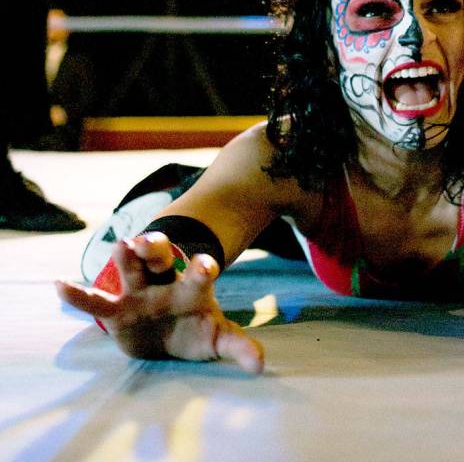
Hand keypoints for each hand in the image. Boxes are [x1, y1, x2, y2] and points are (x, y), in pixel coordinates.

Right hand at [56, 233, 263, 373]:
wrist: (169, 332)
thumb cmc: (197, 329)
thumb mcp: (217, 338)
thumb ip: (238, 346)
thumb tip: (261, 364)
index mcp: (193, 286)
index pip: (198, 272)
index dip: (201, 267)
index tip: (205, 265)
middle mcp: (164, 281)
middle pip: (160, 258)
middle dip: (155, 247)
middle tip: (150, 241)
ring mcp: (139, 292)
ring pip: (130, 268)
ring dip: (125, 256)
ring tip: (120, 246)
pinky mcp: (117, 309)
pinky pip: (95, 302)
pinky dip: (78, 295)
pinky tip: (60, 286)